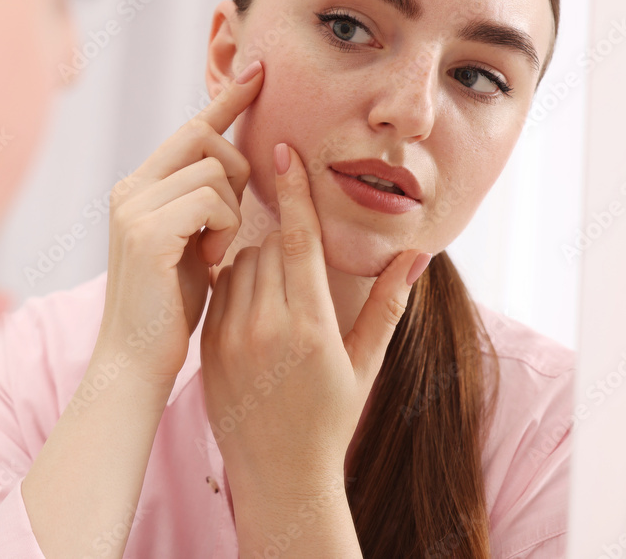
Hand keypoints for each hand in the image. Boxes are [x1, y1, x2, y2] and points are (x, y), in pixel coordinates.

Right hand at [96, 61, 263, 386]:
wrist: (136, 361)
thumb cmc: (169, 309)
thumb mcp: (188, 245)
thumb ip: (200, 204)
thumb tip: (230, 167)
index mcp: (138, 188)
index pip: (191, 128)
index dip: (227, 100)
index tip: (258, 72)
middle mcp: (130, 188)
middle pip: (205, 136)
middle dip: (237, 171)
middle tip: (229, 223)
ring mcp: (134, 207)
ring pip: (214, 168)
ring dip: (232, 211)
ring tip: (215, 252)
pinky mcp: (148, 230)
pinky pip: (212, 197)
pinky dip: (225, 227)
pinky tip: (210, 260)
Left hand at [200, 143, 430, 499]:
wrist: (279, 476)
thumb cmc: (332, 420)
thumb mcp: (366, 364)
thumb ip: (389, 305)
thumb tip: (417, 254)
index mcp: (311, 328)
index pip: (298, 240)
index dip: (294, 191)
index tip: (283, 149)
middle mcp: (265, 328)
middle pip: (267, 246)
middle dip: (284, 241)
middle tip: (300, 262)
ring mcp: (229, 338)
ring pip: (239, 264)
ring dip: (259, 261)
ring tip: (280, 292)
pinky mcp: (208, 347)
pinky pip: (219, 290)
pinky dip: (236, 283)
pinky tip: (255, 306)